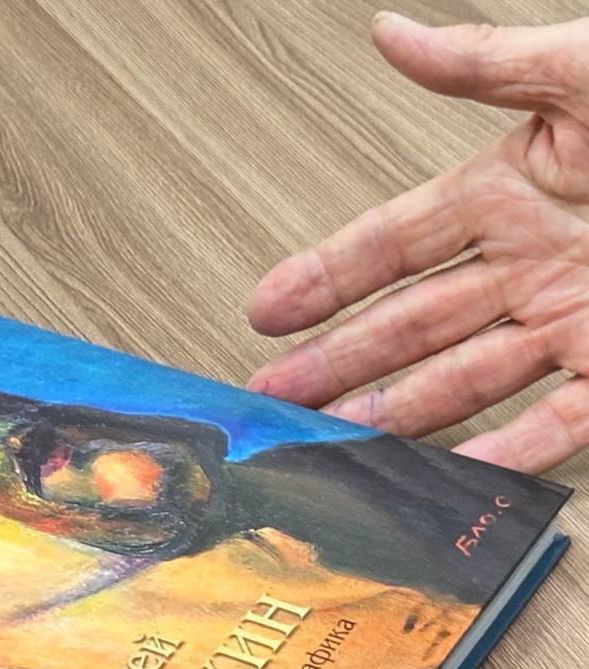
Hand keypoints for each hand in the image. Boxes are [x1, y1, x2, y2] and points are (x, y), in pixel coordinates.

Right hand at [246, 13, 588, 473]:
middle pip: (411, 323)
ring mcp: (575, 318)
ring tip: (337, 439)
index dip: (324, 276)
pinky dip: (510, 451)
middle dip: (337, 361)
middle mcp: (533, 261)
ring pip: (465, 378)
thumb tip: (392, 34)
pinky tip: (458, 470)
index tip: (267, 307)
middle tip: (276, 394)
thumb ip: (483, 62)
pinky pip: (558, 419)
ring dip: (399, 412)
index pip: (392, 242)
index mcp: (514, 185)